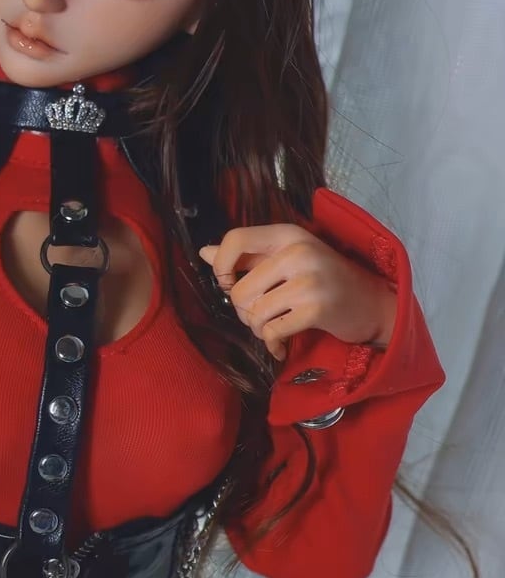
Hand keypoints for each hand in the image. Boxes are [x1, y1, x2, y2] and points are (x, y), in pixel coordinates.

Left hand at [199, 224, 397, 361]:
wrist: (373, 303)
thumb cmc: (323, 278)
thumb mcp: (286, 258)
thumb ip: (247, 256)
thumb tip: (204, 253)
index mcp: (286, 233)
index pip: (234, 240)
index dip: (221, 267)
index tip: (230, 283)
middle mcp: (298, 251)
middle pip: (238, 289)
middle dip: (243, 311)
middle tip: (260, 315)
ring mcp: (308, 280)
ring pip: (253, 312)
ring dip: (258, 328)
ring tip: (272, 328)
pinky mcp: (317, 309)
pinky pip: (272, 331)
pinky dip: (272, 343)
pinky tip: (281, 343)